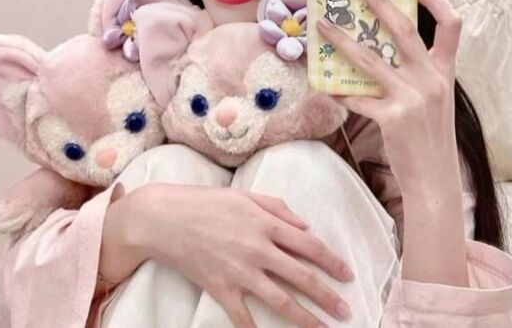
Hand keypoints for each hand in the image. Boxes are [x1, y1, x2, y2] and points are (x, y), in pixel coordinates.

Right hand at [123, 183, 353, 326]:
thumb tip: (305, 224)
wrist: (164, 218)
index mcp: (265, 223)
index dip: (331, 260)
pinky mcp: (220, 288)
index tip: (346, 274)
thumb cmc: (204, 202)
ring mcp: (239, 271)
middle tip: (345, 310)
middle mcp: (258, 248)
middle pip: (301, 277)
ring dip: (306, 318)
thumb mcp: (244, 195)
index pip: (309, 244)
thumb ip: (277, 207)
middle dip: (327, 296)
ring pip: (280, 301)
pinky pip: (243, 317)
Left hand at [317, 0, 463, 200]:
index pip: (453, 25)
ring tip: (322, 24)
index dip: (436, 1)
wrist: (435, 181)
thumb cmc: (430, 136)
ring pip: (370, 58)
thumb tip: (381, 46)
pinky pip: (357, 97)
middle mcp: (431, 79)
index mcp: (444, 71)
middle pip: (404, 28)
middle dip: (379, 0)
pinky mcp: (392, 117)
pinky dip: (339, 91)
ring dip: (342, 39)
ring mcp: (412, 97)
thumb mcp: (436, 99)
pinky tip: (325, 86)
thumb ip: (418, 72)